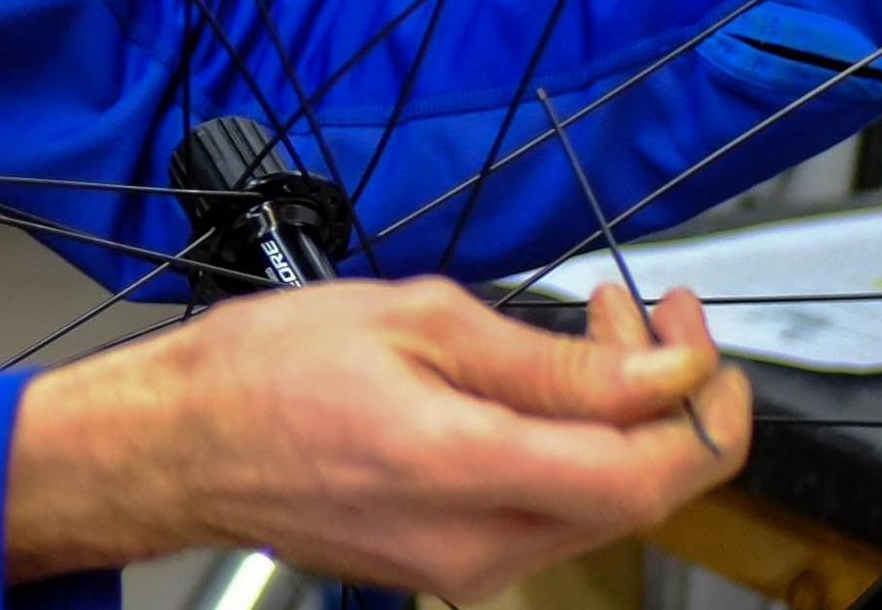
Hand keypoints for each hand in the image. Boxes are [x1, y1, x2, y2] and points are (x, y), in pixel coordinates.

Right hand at [4, 277, 747, 594]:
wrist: (178, 444)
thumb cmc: (267, 371)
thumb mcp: (415, 320)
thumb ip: (548, 359)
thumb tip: (656, 371)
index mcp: (467, 471)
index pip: (650, 474)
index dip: (703, 406)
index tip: (695, 334)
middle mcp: (479, 547)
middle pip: (642, 497)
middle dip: (673, 399)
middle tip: (655, 312)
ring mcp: (465, 569)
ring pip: (602, 508)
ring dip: (626, 419)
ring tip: (600, 327)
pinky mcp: (450, 567)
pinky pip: (549, 515)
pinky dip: (575, 448)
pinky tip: (547, 384)